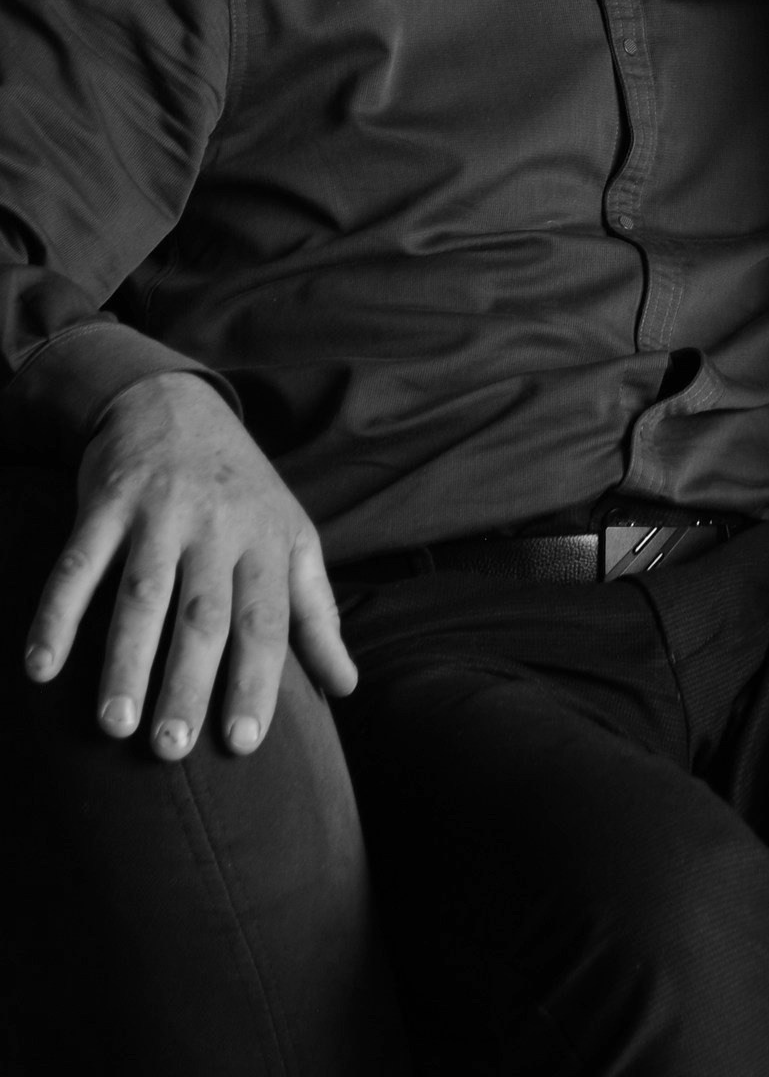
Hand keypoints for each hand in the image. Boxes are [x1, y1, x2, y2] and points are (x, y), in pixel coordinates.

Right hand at [21, 371, 355, 759]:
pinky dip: (57, 614)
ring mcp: (160, 512)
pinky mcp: (107, 502)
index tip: (243, 743)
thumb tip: (346, 686)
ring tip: (114, 722)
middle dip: (187, 683)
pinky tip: (41, 666)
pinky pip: (78, 564)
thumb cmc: (243, 489)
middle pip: (203, 615)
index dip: (256, 681)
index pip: (265, 619)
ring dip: (126, 661)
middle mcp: (217, 527)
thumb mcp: (292, 537)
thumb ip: (316, 613)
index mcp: (267, 540)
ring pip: (143, 595)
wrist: (177, 401)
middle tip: (170, 749)